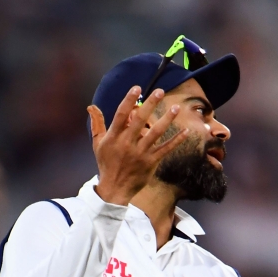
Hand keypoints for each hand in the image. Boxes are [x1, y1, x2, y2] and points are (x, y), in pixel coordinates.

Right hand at [87, 87, 189, 205]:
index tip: (137, 87)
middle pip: (140, 120)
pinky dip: (176, 140)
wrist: (114, 189)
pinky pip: (166, 149)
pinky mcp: (151, 162)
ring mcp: (140, 153)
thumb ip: (97, 124)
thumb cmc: (106, 164)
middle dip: (151, 104)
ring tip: (176, 107)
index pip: (121, 114)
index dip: (129, 100)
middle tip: (160, 91)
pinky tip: (186, 131)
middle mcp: (127, 143)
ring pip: (155, 133)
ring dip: (167, 119)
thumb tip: (91, 106)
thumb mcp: (98, 144)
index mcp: (114, 137)